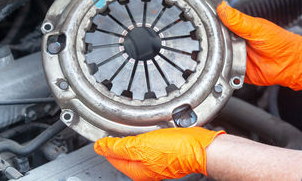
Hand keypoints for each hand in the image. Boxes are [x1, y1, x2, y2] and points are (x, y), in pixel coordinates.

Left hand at [94, 127, 224, 180]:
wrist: (200, 148)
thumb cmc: (175, 149)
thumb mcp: (141, 146)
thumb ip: (119, 147)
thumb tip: (100, 147)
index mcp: (136, 170)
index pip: (112, 157)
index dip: (105, 145)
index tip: (102, 135)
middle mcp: (145, 170)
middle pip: (124, 155)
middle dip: (118, 143)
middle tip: (114, 130)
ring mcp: (156, 163)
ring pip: (137, 150)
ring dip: (132, 140)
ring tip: (129, 130)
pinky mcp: (166, 155)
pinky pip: (150, 147)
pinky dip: (146, 140)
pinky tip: (148, 133)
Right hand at [217, 1, 301, 89]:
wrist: (291, 65)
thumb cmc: (281, 44)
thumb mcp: (257, 28)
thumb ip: (238, 19)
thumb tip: (222, 7)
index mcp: (238, 26)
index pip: (218, 21)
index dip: (209, 20)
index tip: (203, 20)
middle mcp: (234, 40)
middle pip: (213, 39)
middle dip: (212, 41)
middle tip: (218, 41)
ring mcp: (234, 55)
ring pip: (216, 55)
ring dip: (217, 56)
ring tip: (228, 54)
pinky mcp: (234, 69)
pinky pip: (223, 70)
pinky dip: (223, 69)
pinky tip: (229, 65)